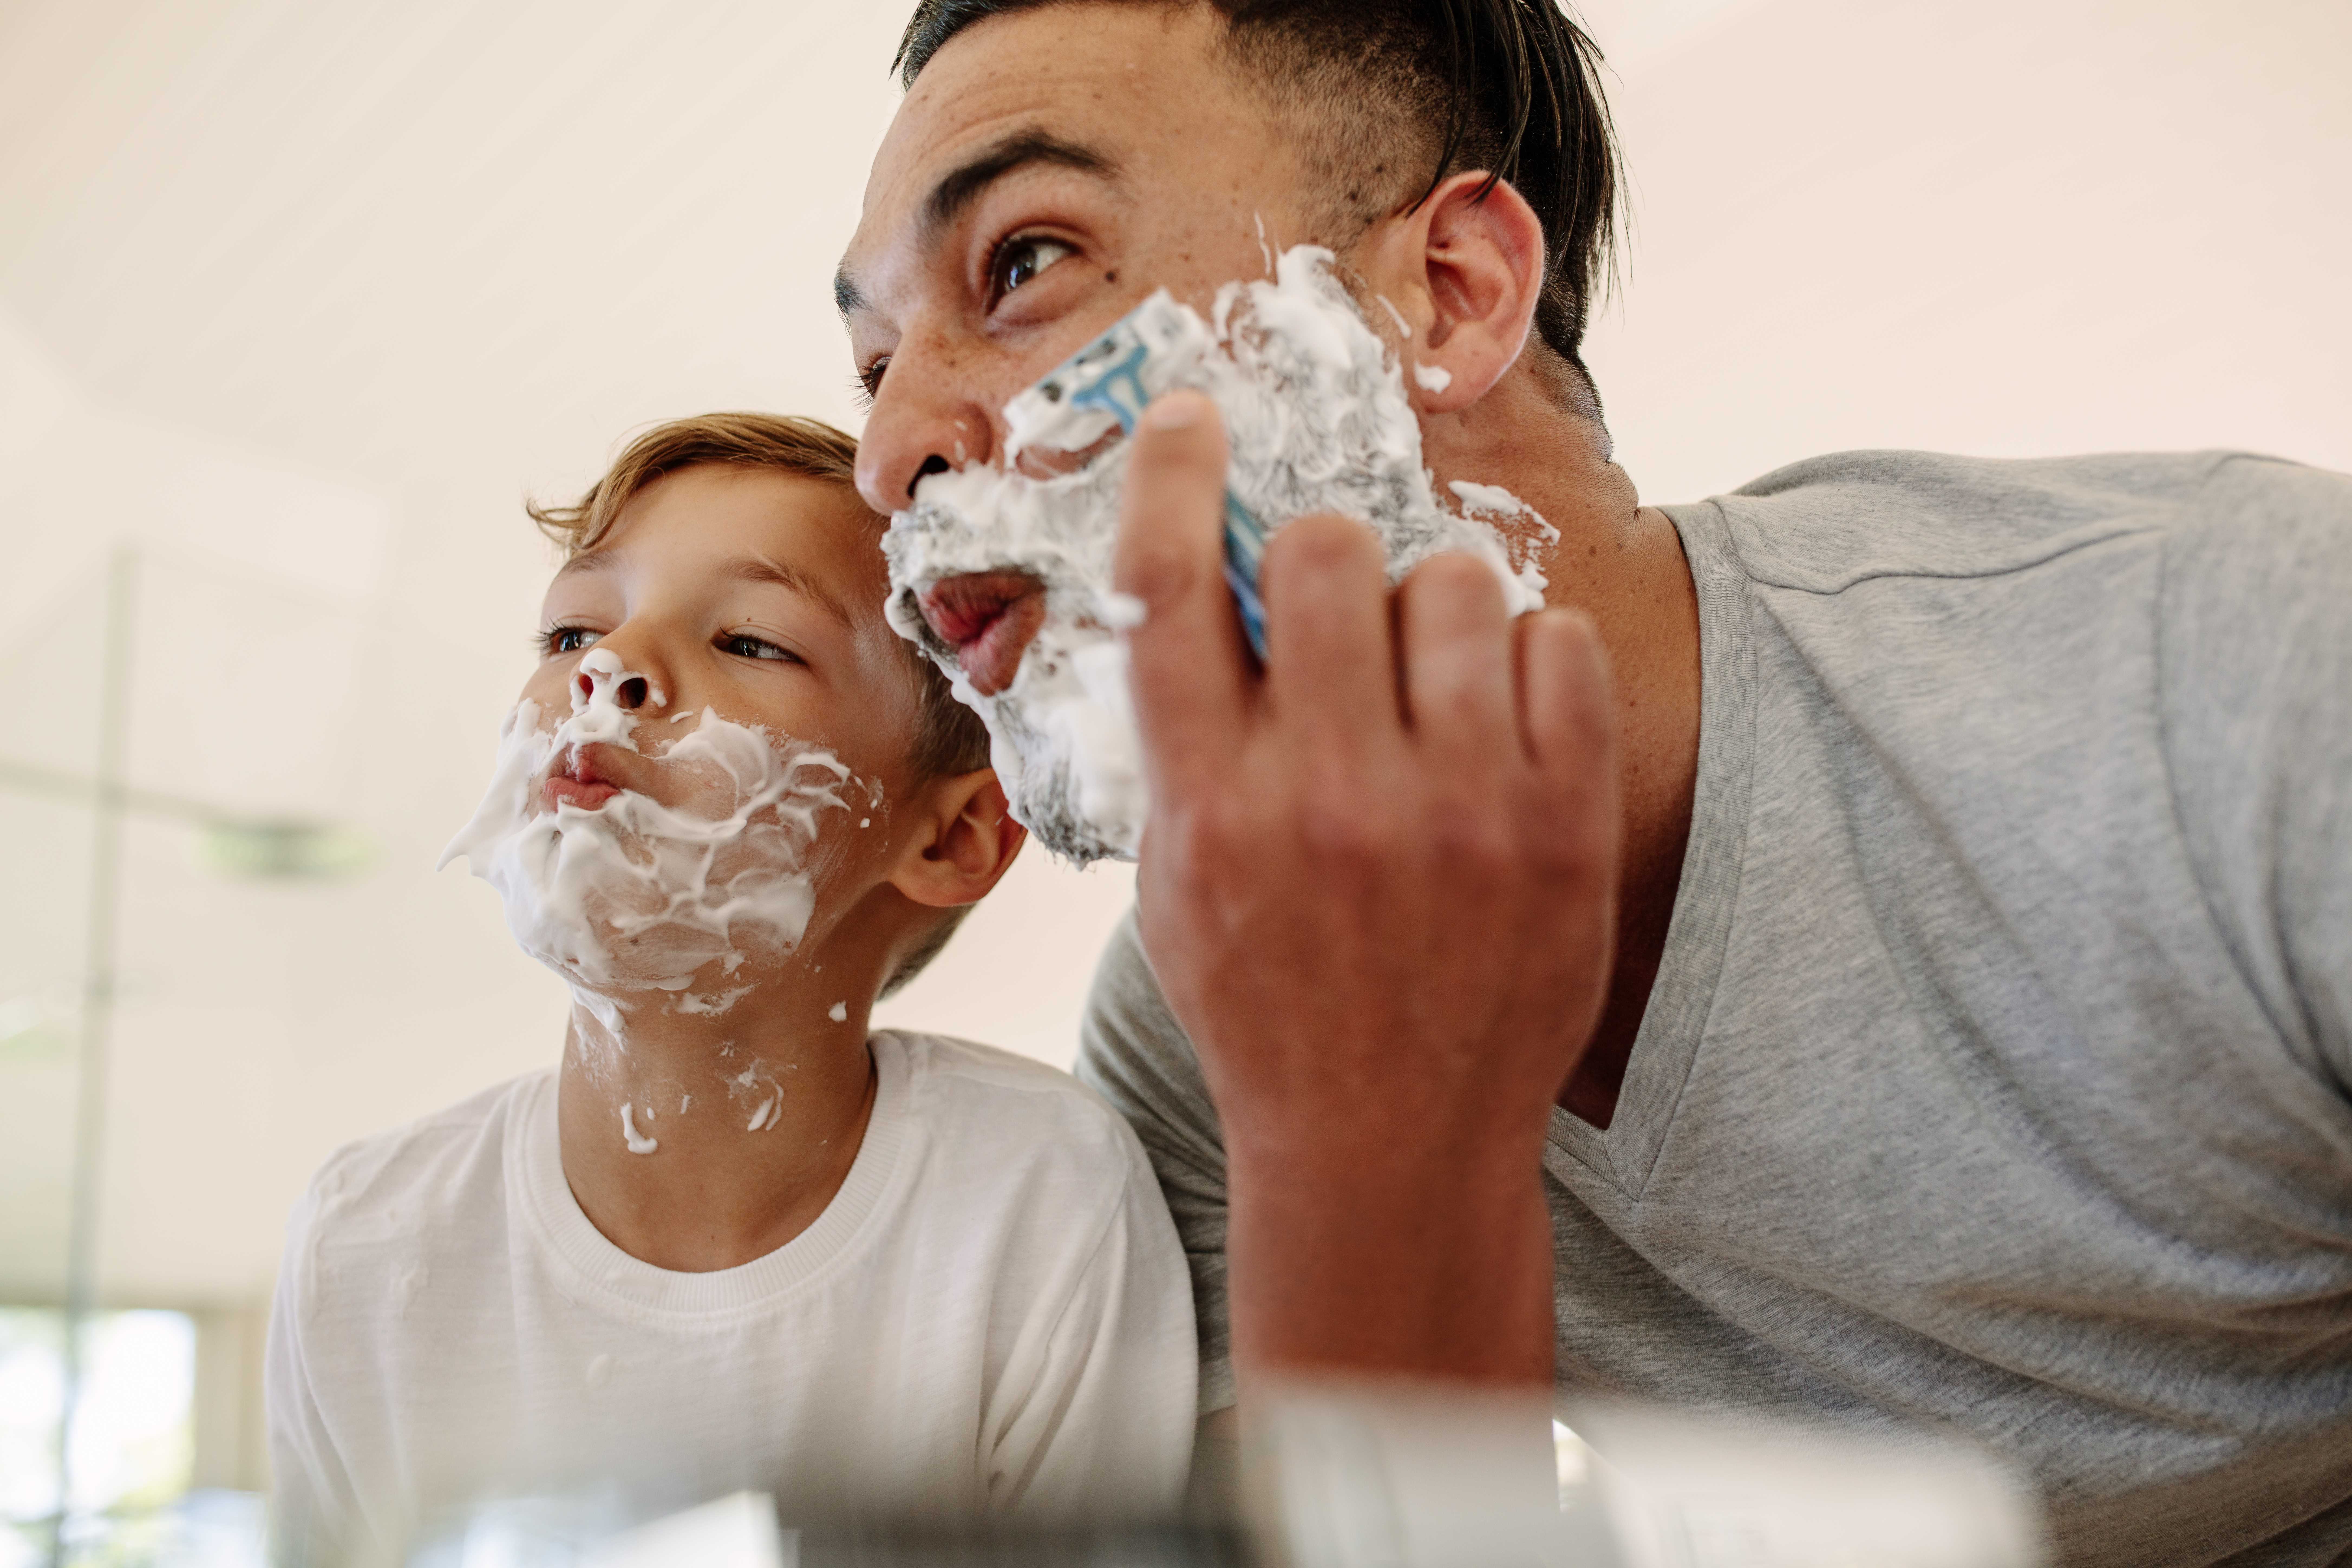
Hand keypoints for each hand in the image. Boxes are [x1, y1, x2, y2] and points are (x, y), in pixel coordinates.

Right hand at [1115, 391, 1621, 1388]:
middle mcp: (1330, 793)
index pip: (1174, 586)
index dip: (1175, 475)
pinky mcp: (1564, 823)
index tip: (1191, 420)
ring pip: (1455, 580)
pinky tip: (1504, 722)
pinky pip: (1561, 642)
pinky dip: (1531, 658)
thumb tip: (1216, 588)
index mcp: (1214, 805)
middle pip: (1330, 551)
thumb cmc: (1274, 1006)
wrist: (1391, 1145)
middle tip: (1346, 614)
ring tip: (1434, 682)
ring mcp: (1459, 807)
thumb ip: (1191, 745)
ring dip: (1434, 607)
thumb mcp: (1183, 886)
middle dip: (1331, 558)